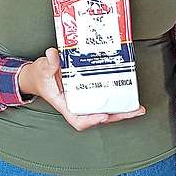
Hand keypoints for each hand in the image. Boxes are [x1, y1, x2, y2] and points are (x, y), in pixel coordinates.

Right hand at [17, 48, 145, 131]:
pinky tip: (128, 95)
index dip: (91, 120)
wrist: (38, 76)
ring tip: (137, 107)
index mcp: (64, 104)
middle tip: (134, 111)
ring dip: (121, 110)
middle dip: (117, 116)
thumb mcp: (42, 68)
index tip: (103, 114)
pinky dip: (116, 99)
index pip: (78, 120)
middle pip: (98, 117)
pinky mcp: (88, 93)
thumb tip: (53, 55)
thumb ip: (48, 63)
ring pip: (104, 110)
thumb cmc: (40, 76)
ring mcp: (84, 100)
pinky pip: (104, 99)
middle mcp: (76, 105)